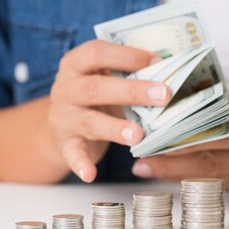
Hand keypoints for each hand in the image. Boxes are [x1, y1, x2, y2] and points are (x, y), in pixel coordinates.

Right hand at [47, 40, 170, 182]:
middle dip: (132, 91)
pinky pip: (72, 153)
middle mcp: (66, 88)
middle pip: (97, 88)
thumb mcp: (104, 78)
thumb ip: (127, 72)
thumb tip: (170, 68)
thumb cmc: (93, 96)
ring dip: (115, 128)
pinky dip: (81, 164)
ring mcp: (64, 116)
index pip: (98, 53)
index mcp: (76, 63)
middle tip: (164, 95)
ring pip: (90, 121)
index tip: (158, 62)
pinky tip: (91, 174)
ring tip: (139, 135)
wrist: (58, 126)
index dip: (128, 56)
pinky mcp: (64, 143)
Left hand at [131, 97, 228, 198]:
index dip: (185, 141)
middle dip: (172, 164)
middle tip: (141, 164)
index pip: (217, 136)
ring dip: (181, 176)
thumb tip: (203, 110)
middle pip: (210, 162)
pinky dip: (204, 184)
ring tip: (151, 172)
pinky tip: (182, 181)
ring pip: (215, 179)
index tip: (156, 141)